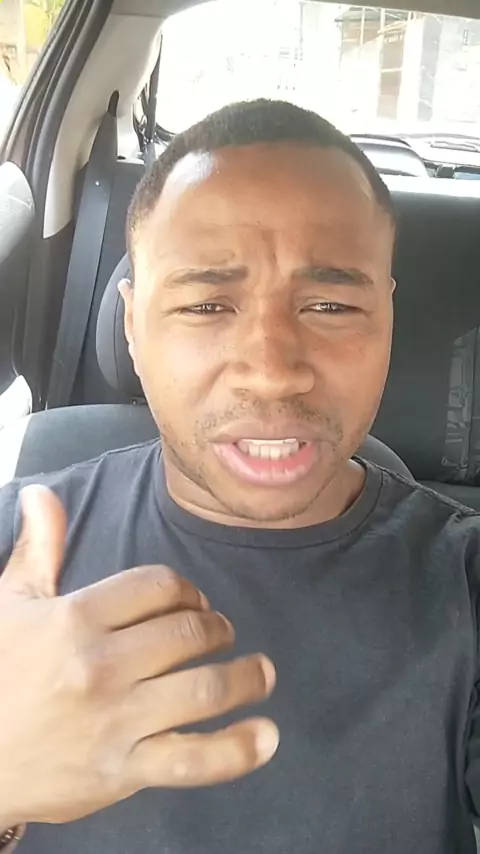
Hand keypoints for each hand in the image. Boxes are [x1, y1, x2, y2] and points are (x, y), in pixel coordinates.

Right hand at [0, 486, 277, 825]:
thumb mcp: (11, 603)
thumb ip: (39, 548)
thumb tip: (42, 493)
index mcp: (76, 618)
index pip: (158, 587)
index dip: (186, 590)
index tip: (192, 601)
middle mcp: (101, 666)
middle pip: (188, 633)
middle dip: (216, 628)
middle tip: (221, 633)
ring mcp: (116, 720)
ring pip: (204, 689)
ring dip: (246, 677)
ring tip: (261, 672)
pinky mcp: (122, 771)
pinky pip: (193, 759)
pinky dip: (237, 750)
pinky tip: (266, 736)